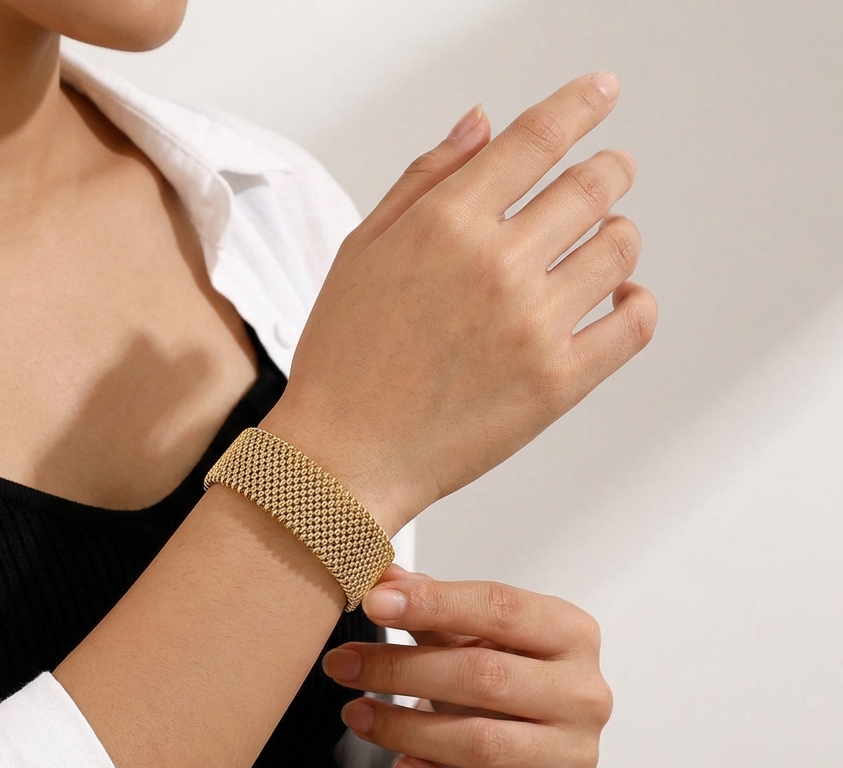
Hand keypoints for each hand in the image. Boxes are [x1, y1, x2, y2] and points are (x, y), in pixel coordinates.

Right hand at [262, 73, 656, 536]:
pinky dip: (639, 302)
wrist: (345, 457)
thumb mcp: (362, 251)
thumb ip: (425, 180)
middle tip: (611, 172)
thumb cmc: (344, 358)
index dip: (579, 105)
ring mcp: (533, 325)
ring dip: (619, 234)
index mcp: (445, 224)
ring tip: (603, 243)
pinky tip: (623, 298)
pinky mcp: (558, 382)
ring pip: (619, 249)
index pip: (536, 138)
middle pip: (592, 186)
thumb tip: (482, 123)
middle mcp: (496, 265)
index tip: (600, 94)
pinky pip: (634, 324)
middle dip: (609, 169)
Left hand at [321, 567, 611, 767]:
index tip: (372, 603)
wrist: (524, 747)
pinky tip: (400, 767)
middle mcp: (585, 692)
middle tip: (341, 665)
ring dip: (404, 729)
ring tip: (354, 714)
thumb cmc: (495, 675)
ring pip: (480, 743)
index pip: (500, 608)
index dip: (434, 602)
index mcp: (571, 632)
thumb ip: (429, 603)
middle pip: (483, 676)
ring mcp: (576, 754)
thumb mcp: (467, 633)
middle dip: (401, 670)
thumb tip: (381, 574)